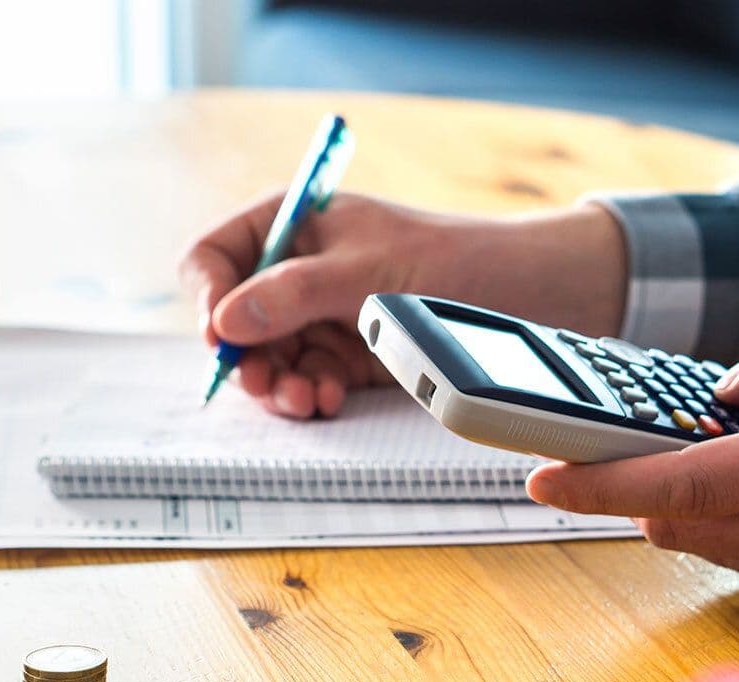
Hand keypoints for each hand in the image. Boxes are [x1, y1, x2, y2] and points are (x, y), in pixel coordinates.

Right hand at [178, 191, 625, 417]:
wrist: (529, 290)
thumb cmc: (452, 258)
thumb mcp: (366, 271)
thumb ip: (292, 294)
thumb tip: (226, 321)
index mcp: (293, 224)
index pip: (216, 255)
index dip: (208, 296)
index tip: (220, 336)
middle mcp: (299, 269)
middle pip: (237, 319)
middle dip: (247, 355)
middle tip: (265, 385)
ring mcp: (323, 315)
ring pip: (271, 358)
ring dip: (279, 384)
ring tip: (305, 400)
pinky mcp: (350, 354)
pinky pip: (308, 378)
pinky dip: (311, 394)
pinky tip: (328, 400)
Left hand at [526, 315, 738, 610]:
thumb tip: (726, 386)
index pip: (678, 487)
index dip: (599, 485)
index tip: (541, 477)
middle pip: (673, 525)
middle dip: (630, 491)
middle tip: (610, 449)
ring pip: (705, 546)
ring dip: (678, 508)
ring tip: (687, 457)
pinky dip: (725, 524)